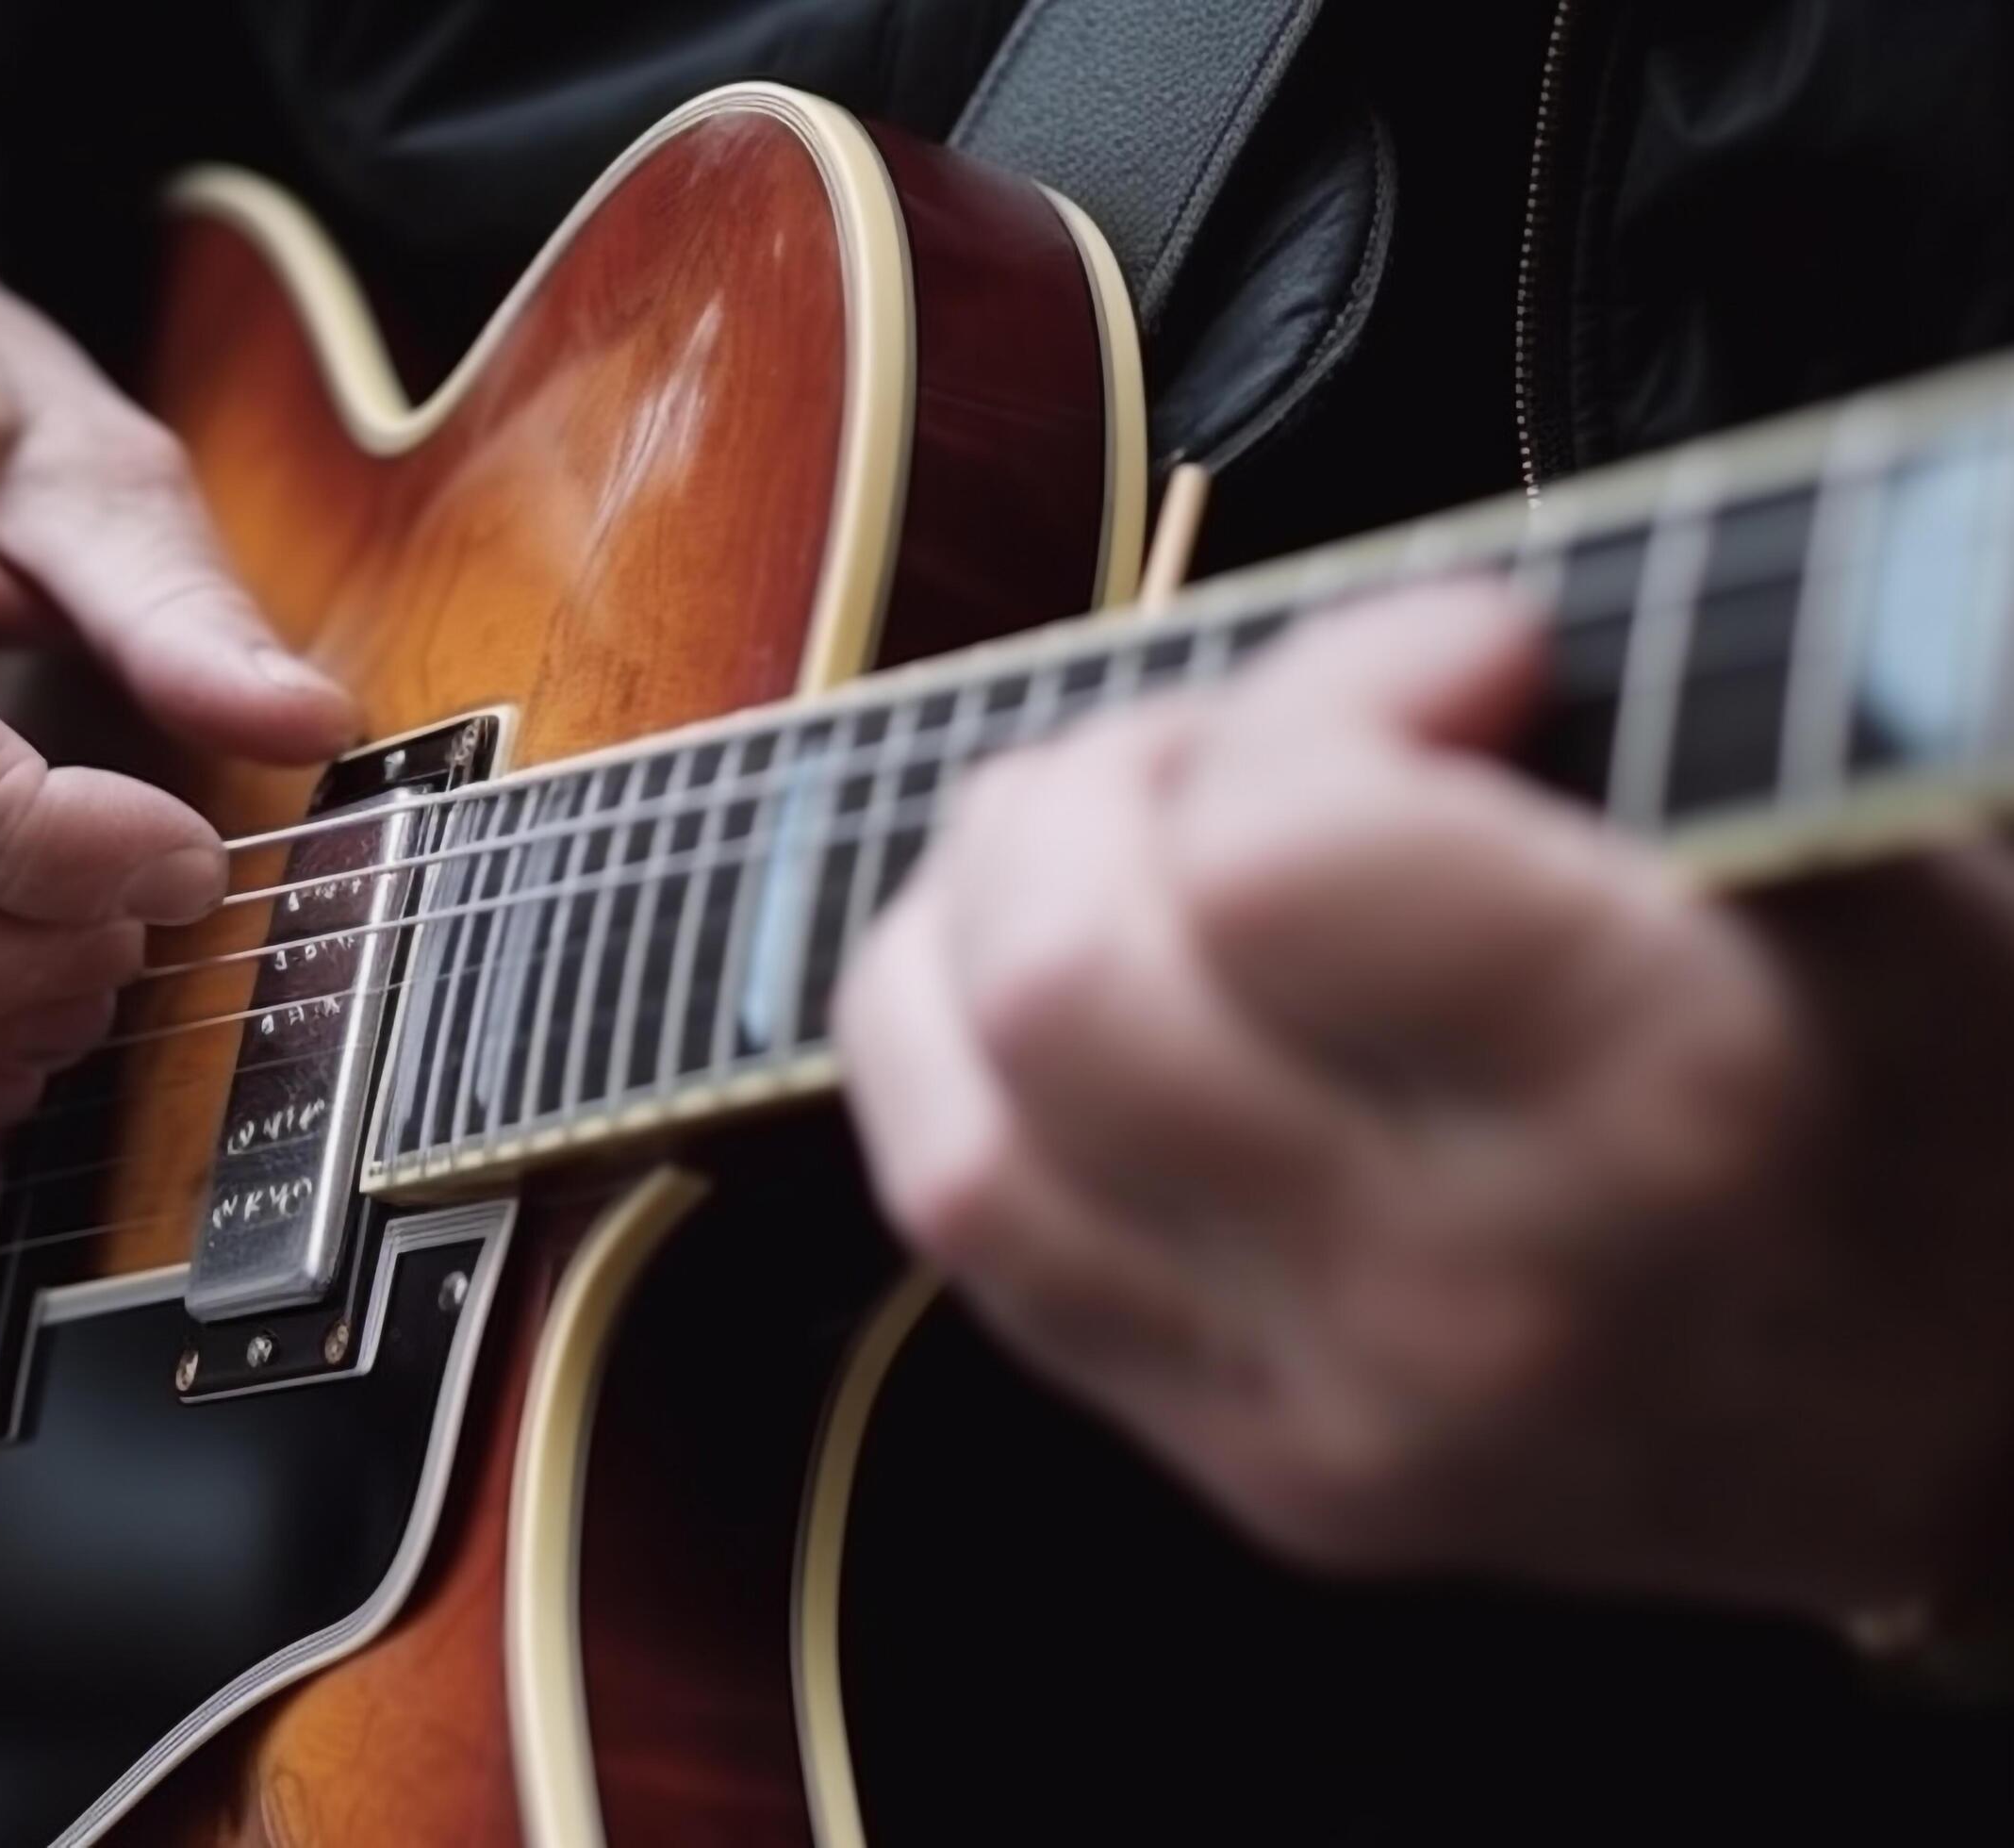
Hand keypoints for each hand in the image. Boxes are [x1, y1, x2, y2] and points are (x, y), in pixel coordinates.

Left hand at [835, 582, 2013, 1617]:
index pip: (1278, 858)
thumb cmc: (1934, 1084)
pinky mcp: (1259, 1474)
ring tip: (1089, 847)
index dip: (1320, 692)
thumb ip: (1603, 720)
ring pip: (965, 1144)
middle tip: (1218, 747)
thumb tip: (1363, 654)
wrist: (1994, 1414)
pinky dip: (960, 1081)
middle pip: (1063, 997)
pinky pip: (992, 1251)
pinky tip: (1042, 992)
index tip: (1448, 656)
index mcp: (1663, 1096)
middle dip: (1088, 793)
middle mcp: (1471, 1288)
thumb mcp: (1863, 841)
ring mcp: (1341, 1412)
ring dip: (969, 934)